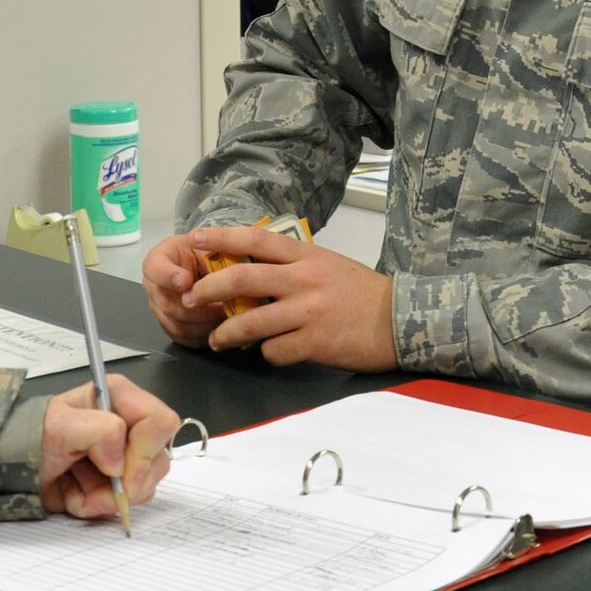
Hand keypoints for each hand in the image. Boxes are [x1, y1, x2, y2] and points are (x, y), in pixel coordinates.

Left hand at [40, 375, 178, 518]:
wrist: (15, 468)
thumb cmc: (33, 438)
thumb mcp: (59, 425)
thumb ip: (97, 431)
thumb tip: (120, 460)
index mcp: (120, 399)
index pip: (160, 423)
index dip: (145, 452)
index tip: (118, 474)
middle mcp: (129, 425)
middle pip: (158, 461)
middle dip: (124, 485)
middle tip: (93, 491)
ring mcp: (126, 456)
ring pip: (145, 486)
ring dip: (108, 498)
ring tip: (79, 490)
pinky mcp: (119, 481)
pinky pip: (128, 502)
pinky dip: (100, 506)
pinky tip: (79, 494)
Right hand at [141, 233, 226, 347]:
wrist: (208, 265)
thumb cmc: (207, 253)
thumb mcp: (211, 243)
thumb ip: (213, 251)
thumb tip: (225, 267)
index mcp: (161, 259)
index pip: (154, 268)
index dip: (167, 276)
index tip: (185, 280)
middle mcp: (155, 285)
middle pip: (166, 303)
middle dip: (197, 306)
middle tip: (220, 303)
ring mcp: (161, 308)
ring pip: (177, 325)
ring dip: (204, 323)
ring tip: (225, 315)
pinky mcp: (172, 326)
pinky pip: (184, 338)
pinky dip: (204, 335)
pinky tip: (220, 326)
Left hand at [180, 225, 396, 370]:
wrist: (400, 320)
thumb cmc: (362, 293)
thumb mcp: (328, 265)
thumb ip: (294, 267)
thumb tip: (254, 271)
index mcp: (306, 256)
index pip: (256, 240)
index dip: (221, 237)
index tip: (195, 238)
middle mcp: (303, 280)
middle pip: (242, 279)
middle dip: (207, 289)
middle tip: (190, 299)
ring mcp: (308, 312)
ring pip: (250, 322)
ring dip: (226, 333)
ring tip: (217, 340)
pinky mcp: (314, 342)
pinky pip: (274, 350)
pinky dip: (267, 353)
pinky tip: (272, 352)